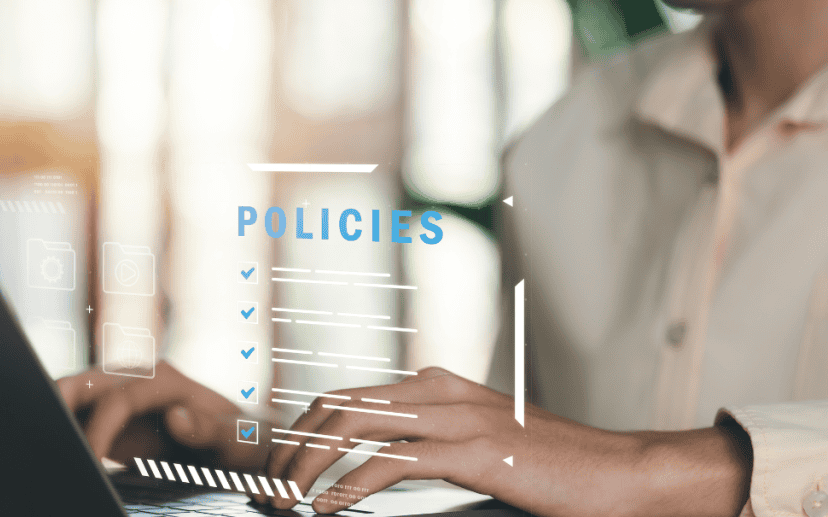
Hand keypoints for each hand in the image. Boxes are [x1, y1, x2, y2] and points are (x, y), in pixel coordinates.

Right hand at [58, 361, 263, 470]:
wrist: (241, 444)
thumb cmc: (242, 441)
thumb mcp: (238, 440)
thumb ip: (209, 429)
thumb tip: (174, 416)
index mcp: (166, 380)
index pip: (120, 399)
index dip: (100, 429)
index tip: (90, 461)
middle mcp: (138, 380)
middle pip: (84, 382)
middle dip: (56, 404)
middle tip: (41, 438)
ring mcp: (121, 396)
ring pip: (73, 396)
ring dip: (54, 416)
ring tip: (38, 447)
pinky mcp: (111, 418)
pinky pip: (77, 418)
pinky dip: (62, 431)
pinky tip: (53, 455)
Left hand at [254, 367, 751, 516]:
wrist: (619, 473)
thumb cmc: (552, 466)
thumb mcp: (480, 445)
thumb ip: (429, 445)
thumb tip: (374, 466)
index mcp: (436, 385)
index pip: (347, 395)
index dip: (303, 427)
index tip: (281, 463)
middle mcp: (438, 391)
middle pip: (337, 404)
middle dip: (292, 443)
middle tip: (272, 483)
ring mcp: (455, 417)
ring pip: (352, 426)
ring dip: (307, 464)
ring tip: (286, 499)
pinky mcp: (473, 452)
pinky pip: (389, 463)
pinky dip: (346, 486)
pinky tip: (327, 508)